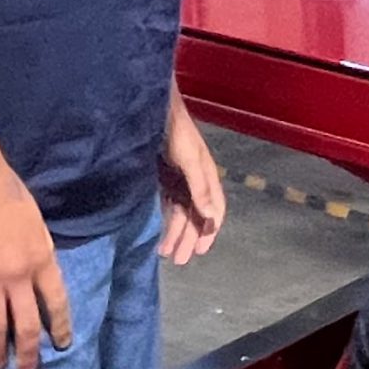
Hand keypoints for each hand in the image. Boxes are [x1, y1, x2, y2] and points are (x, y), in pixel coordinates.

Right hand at [0, 160, 69, 368]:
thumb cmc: (5, 189)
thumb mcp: (34, 222)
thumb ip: (37, 250)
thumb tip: (37, 271)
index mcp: (42, 257)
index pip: (55, 301)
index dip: (59, 326)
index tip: (61, 345)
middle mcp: (18, 274)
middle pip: (26, 323)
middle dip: (28, 353)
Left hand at [159, 90, 223, 265]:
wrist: (153, 108)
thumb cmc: (174, 130)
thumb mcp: (189, 157)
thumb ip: (199, 186)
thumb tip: (210, 216)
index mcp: (207, 175)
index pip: (214, 209)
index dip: (209, 230)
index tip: (201, 251)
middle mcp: (194, 180)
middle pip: (195, 215)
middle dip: (189, 238)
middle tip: (180, 260)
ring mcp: (178, 178)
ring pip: (180, 212)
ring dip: (176, 233)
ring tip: (166, 253)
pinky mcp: (163, 176)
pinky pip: (168, 204)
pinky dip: (165, 220)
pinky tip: (159, 233)